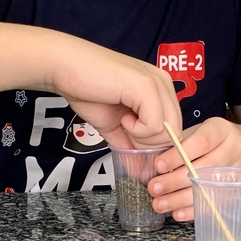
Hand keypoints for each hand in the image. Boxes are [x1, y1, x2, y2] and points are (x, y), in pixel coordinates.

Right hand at [51, 38, 181, 147]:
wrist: (64, 69)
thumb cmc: (87, 92)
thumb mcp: (115, 126)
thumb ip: (130, 145)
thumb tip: (140, 172)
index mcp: (160, 90)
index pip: (174, 129)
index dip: (153, 145)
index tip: (132, 142)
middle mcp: (163, 83)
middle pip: (175, 132)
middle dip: (150, 144)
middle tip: (126, 131)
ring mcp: (157, 83)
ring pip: (168, 131)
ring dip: (143, 137)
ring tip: (123, 123)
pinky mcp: (147, 86)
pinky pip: (155, 125)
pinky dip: (137, 130)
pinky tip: (122, 118)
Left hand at [147, 117, 240, 221]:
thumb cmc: (210, 140)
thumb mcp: (197, 132)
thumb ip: (179, 144)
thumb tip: (152, 167)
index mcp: (221, 130)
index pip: (201, 142)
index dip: (178, 155)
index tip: (158, 166)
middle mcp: (233, 150)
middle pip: (203, 168)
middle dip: (175, 181)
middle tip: (154, 188)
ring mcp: (237, 172)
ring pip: (207, 188)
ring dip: (180, 199)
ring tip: (159, 204)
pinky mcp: (235, 191)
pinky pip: (212, 204)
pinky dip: (192, 211)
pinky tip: (176, 213)